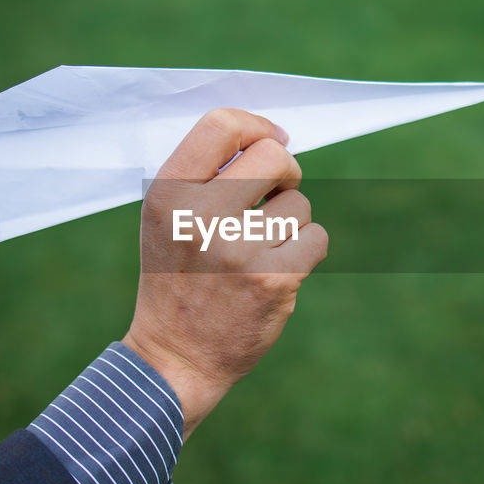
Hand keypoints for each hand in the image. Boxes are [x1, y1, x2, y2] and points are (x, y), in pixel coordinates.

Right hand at [122, 108, 327, 438]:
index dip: (256, 127)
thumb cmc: (177, 277)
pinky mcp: (273, 281)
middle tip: (275, 195)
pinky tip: (278, 268)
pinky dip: (305, 250)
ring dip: (290, 223)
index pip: (221, 126)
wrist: (176, 357)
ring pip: (299, 205)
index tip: (272, 139)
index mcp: (168, 196)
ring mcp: (238, 251)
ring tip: (259, 250)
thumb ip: (205, 176)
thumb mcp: (167, 219)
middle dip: (285, 172)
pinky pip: (316, 238)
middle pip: (274, 156)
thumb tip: (271, 137)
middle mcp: (200, 218)